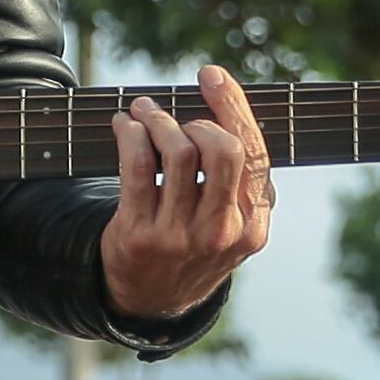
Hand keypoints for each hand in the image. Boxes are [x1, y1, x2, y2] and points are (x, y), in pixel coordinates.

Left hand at [98, 63, 272, 322]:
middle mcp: (221, 233)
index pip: (254, 154)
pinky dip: (131, 135)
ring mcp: (180, 238)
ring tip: (143, 112)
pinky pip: (138, 168)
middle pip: (223, 150)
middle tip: (177, 115)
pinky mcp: (139, 236)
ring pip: (178, 154)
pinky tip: (125, 126)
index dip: (233, 107)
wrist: (150, 302)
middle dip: (199, 118)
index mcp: (252, 226)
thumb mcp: (232, 226)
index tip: (212, 77)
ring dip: (158, 119)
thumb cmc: (194, 247)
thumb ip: (241, 182)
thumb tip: (227, 110)